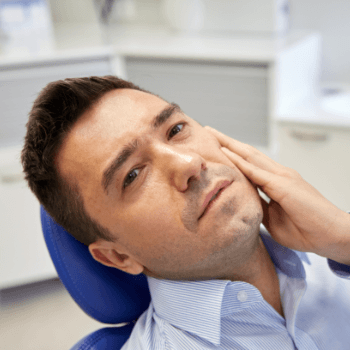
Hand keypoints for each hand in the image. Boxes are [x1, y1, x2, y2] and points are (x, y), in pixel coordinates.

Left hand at [205, 126, 349, 263]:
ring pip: (249, 156)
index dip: (232, 154)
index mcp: (276, 182)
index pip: (249, 163)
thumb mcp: (273, 219)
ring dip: (229, 144)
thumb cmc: (306, 229)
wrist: (332, 235)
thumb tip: (244, 203)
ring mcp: (281, 177)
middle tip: (209, 132)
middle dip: (227, 142)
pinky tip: (226, 152)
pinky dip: (239, 161)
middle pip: (247, 154)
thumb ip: (260, 207)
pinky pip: (256, 171)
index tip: (215, 148)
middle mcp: (278, 174)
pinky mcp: (283, 185)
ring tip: (212, 134)